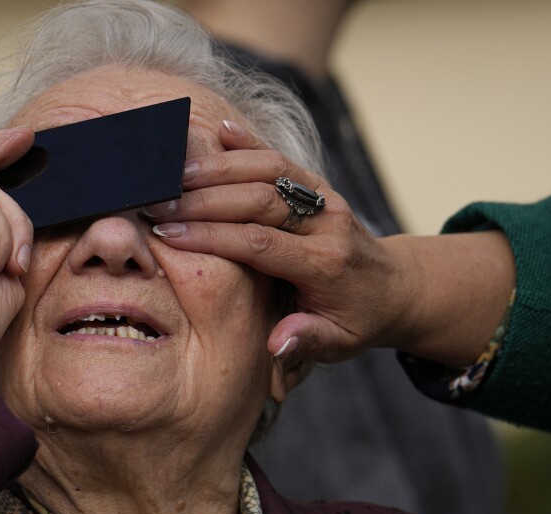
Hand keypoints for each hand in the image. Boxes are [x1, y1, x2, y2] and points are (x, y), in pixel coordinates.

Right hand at [143, 121, 413, 363]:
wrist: (394, 287)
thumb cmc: (357, 318)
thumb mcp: (339, 343)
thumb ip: (308, 341)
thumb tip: (277, 345)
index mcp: (325, 263)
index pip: (260, 243)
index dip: (212, 236)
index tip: (167, 234)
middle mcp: (326, 222)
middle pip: (259, 200)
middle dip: (203, 200)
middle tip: (156, 202)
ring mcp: (324, 197)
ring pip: (269, 170)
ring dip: (218, 168)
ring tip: (173, 174)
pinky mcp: (318, 184)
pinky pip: (281, 158)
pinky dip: (249, 144)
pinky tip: (218, 131)